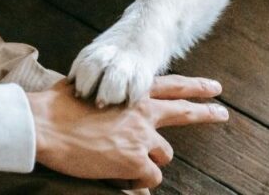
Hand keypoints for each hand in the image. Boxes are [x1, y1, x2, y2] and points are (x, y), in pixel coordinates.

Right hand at [26, 75, 227, 189]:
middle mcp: (142, 112)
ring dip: (148, 161)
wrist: (45, 125)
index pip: (171, 85)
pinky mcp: (134, 161)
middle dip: (206, 113)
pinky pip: (149, 179)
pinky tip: (120, 178)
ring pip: (162, 156)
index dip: (194, 87)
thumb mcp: (86, 87)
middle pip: (184, 113)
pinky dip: (137, 182)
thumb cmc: (57, 106)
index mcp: (131, 92)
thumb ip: (103, 91)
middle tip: (222, 113)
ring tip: (123, 162)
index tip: (214, 88)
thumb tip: (99, 94)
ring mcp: (141, 137)